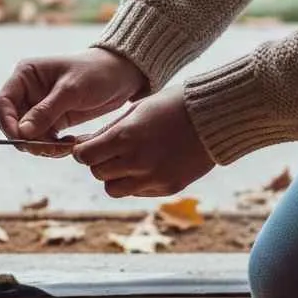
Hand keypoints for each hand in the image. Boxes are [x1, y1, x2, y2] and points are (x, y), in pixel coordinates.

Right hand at [0, 48, 145, 157]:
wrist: (122, 75)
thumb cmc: (96, 73)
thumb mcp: (71, 90)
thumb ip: (46, 111)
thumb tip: (22, 133)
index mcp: (25, 75)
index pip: (3, 103)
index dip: (7, 123)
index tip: (21, 139)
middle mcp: (28, 91)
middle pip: (12, 123)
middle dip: (26, 139)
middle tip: (47, 148)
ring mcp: (39, 107)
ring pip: (27, 136)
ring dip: (42, 146)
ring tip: (65, 146)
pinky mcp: (53, 120)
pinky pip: (43, 139)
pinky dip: (52, 147)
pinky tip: (69, 143)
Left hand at [73, 85, 214, 196]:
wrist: (214, 117)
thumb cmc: (172, 105)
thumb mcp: (136, 110)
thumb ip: (108, 130)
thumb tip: (83, 145)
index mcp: (125, 137)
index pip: (85, 156)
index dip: (82, 152)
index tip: (86, 147)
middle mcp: (136, 161)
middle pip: (98, 173)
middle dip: (98, 162)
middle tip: (108, 152)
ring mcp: (153, 177)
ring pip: (113, 189)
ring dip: (114, 177)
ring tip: (126, 161)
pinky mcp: (168, 187)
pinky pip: (137, 192)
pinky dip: (135, 182)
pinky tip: (147, 165)